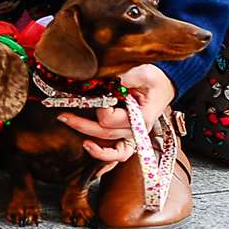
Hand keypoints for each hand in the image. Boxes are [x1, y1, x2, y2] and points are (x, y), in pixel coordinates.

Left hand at [57, 64, 175, 162]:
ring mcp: (133, 135)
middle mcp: (137, 130)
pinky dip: (105, 155)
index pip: (111, 119)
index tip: (97, 94)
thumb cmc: (154, 78)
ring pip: (113, 151)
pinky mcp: (128, 134)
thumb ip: (124, 78)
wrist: (165, 83)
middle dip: (81, 125)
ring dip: (92, 146)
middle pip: (105, 134)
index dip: (100, 108)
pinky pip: (118, 153)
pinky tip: (89, 149)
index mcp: (142, 117)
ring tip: (74, 134)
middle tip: (63, 116)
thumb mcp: (142, 73)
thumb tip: (105, 80)